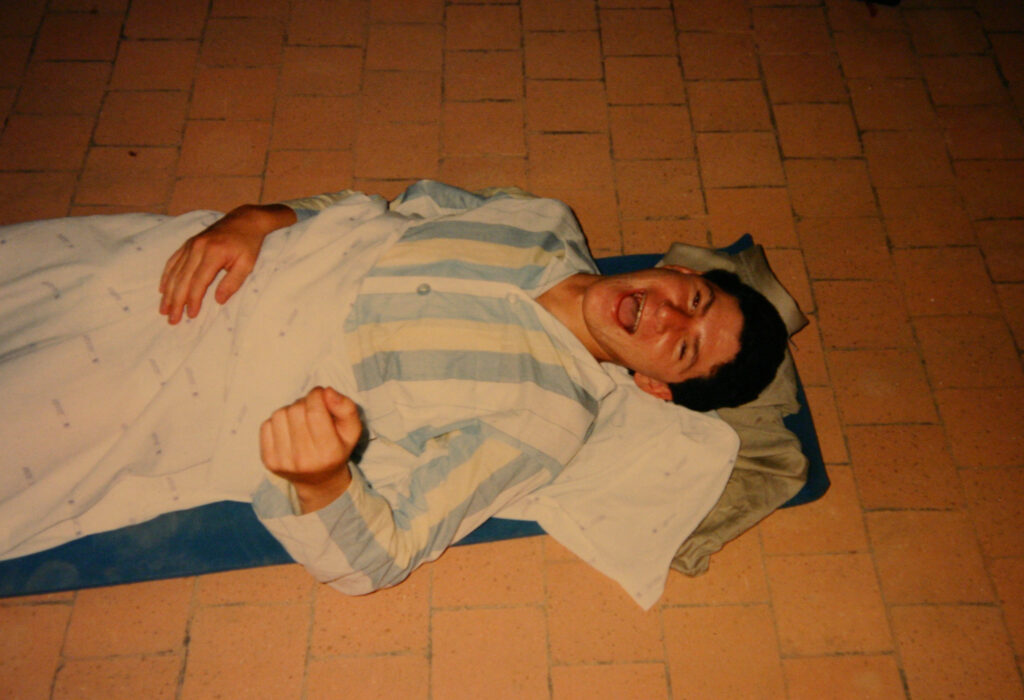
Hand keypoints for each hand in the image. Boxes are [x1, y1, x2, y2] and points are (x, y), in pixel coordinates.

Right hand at [158, 203, 295, 323]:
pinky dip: (166, 276)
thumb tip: (218, 301)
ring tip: (164, 310)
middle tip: (172, 319)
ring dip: (168, 292)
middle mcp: (198, 247)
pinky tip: (163, 289)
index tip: (191, 315)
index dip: (193, 300)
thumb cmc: (248, 244)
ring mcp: (191, 244)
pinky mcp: (189, 243)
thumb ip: (232, 282)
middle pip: (182, 279)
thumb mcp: (247, 264)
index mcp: (213, 253)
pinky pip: (173, 261)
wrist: (244, 220)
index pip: (198, 282)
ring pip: (175, 272)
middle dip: (176, 301)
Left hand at [259, 387, 363, 512]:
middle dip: (305, 402)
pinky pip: (266, 425)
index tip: (320, 394)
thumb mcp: (352, 430)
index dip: (316, 395)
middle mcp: (304, 459)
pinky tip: (289, 429)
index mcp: (328, 452)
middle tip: (312, 409)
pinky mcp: (268, 460)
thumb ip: (346, 408)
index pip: (315, 412)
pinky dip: (278, 421)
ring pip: (279, 414)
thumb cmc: (337, 449)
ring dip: (290, 410)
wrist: (319, 480)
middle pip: (296, 411)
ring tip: (300, 420)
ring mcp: (283, 461)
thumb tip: (326, 391)